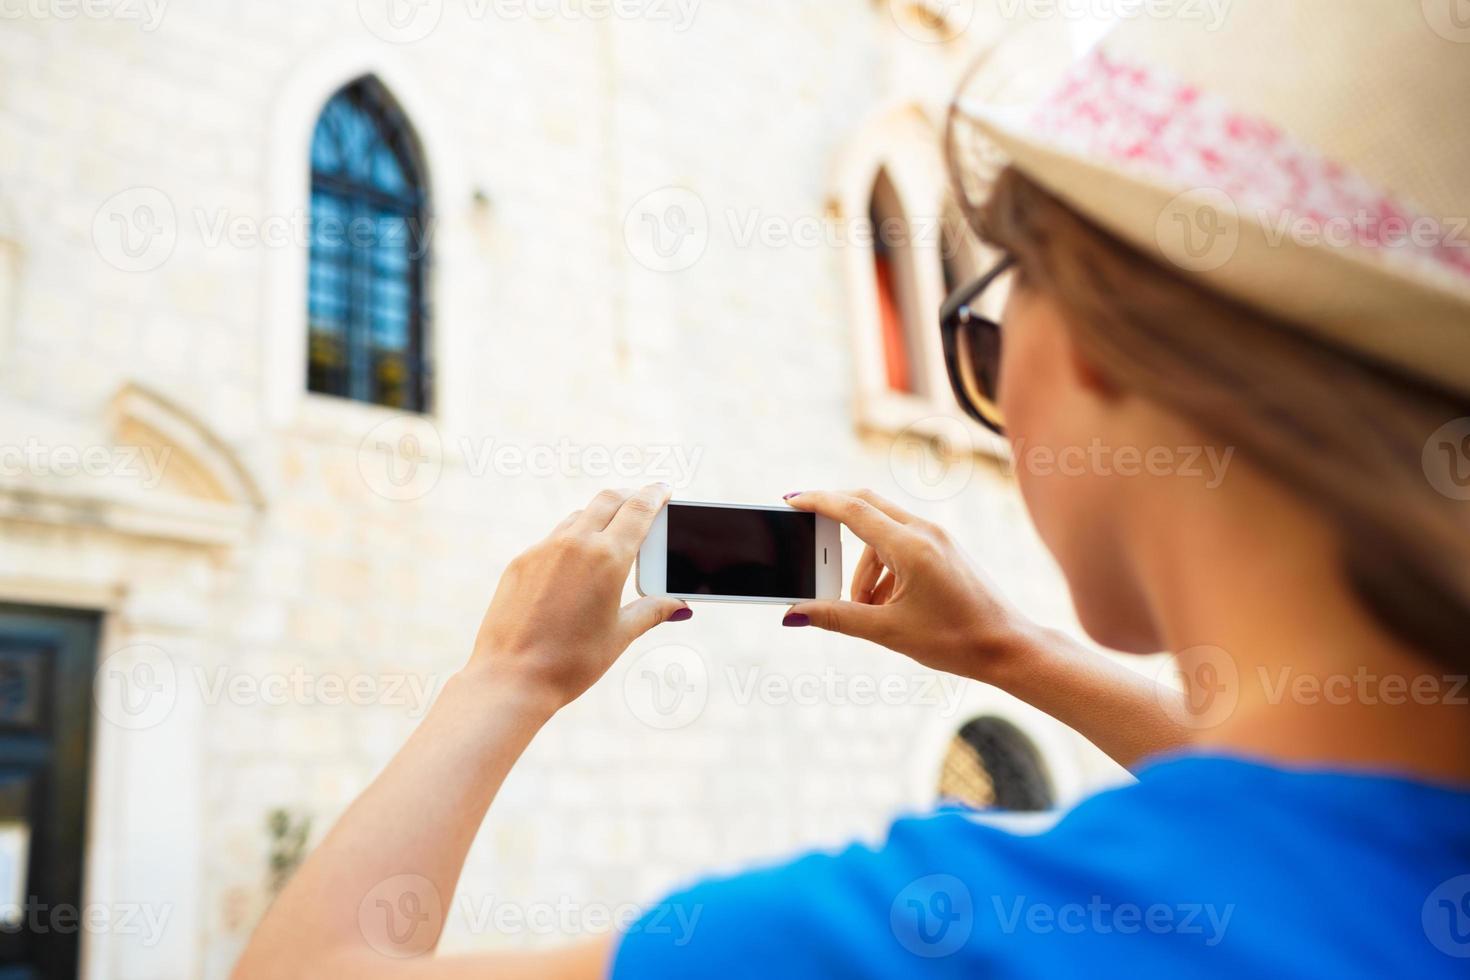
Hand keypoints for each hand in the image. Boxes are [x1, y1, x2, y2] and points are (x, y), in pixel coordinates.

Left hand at [469, 484, 691, 710]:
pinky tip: (575, 563)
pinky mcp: (521, 562)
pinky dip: (571, 539)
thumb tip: (679, 606)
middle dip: (629, 497)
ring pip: (578, 516)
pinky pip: (553, 539)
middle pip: (608, 500)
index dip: (655, 495)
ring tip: (610, 533)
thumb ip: (651, 611)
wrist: (511, 677)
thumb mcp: (620, 635)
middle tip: (642, 503)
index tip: (663, 490)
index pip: (638, 509)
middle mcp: (575, 543)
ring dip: (599, 516)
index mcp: (608, 558)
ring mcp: (543, 550)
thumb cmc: (572, 661)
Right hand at [783, 489, 1034, 682]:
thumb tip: (794, 613)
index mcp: (910, 546)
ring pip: (882, 533)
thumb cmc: (956, 641)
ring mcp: (937, 538)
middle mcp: (925, 532)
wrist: (1008, 647)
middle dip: (835, 521)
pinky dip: (883, 567)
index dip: (817, 502)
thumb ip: (837, 618)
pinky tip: (886, 604)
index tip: (791, 500)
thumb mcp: (888, 632)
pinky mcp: (944, 549)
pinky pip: (901, 544)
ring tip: (863, 608)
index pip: (852, 510)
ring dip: (862, 564)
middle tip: (809, 535)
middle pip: (866, 507)